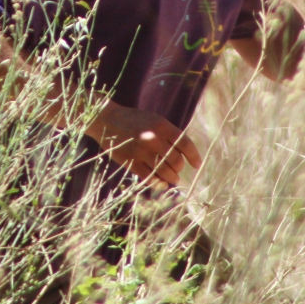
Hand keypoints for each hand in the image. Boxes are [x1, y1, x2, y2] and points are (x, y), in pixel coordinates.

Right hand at [85, 102, 201, 188]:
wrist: (107, 120)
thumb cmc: (134, 120)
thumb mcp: (154, 120)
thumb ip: (169, 135)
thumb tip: (185, 155)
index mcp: (161, 125)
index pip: (185, 144)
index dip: (194, 157)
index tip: (197, 165)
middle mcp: (153, 138)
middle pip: (176, 160)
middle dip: (179, 168)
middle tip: (178, 170)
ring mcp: (141, 151)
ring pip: (165, 172)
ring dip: (172, 178)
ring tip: (173, 179)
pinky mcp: (131, 161)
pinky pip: (150, 177)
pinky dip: (158, 182)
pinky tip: (162, 183)